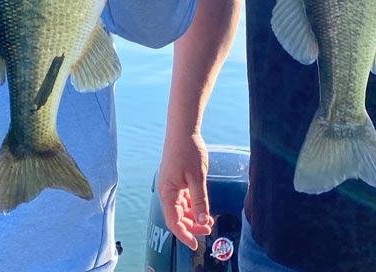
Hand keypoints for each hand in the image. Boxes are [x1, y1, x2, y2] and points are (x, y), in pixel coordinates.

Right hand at [156, 130, 213, 250]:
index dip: (184, 235)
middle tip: (209, 230)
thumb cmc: (188, 151)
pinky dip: (192, 206)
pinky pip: (183, 199)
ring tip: (209, 221)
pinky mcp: (176, 180)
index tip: (194, 245)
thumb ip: (200, 200)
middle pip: (177, 217)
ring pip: (181, 209)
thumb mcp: (197, 178)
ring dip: (193, 217)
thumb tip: (204, 220)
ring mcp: (171, 186)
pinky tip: (202, 209)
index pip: (174, 222)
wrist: (183, 130)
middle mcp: (166, 191)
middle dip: (192, 226)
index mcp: (167, 193)